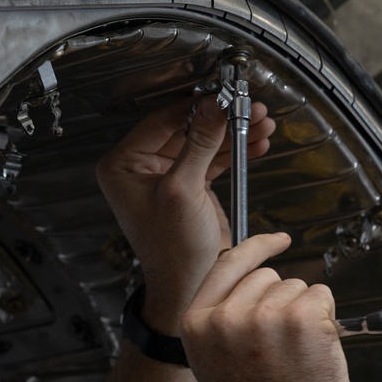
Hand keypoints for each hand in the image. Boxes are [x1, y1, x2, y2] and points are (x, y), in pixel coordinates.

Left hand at [96, 95, 275, 333]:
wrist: (188, 287)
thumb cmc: (172, 251)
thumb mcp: (183, 190)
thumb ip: (198, 144)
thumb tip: (211, 108)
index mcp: (124, 166)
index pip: (161, 121)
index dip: (194, 106)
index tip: (221, 94)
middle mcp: (141, 169)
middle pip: (185, 129)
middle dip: (220, 119)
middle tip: (246, 106)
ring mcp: (166, 178)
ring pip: (202, 142)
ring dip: (232, 133)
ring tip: (258, 122)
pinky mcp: (189, 188)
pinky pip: (212, 160)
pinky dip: (234, 152)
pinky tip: (255, 143)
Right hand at [181, 233, 352, 381]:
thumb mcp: (213, 361)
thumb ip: (217, 318)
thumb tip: (240, 277)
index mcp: (196, 326)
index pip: (226, 263)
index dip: (256, 248)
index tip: (278, 240)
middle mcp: (225, 318)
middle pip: (264, 276)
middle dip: (280, 298)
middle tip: (281, 343)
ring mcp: (264, 317)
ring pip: (295, 286)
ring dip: (303, 311)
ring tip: (295, 352)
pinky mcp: (301, 318)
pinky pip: (321, 295)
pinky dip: (326, 316)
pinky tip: (314, 348)